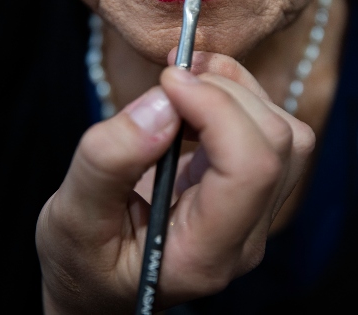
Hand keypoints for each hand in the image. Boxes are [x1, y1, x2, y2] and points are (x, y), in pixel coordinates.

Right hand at [36, 51, 314, 313]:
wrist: (101, 281)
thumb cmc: (83, 261)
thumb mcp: (71, 217)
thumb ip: (109, 163)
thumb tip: (162, 105)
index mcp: (204, 255)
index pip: (250, 170)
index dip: (218, 110)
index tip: (167, 82)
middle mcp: (244, 237)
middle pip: (276, 144)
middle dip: (226, 93)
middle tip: (170, 76)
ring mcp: (253, 215)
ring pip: (286, 134)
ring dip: (238, 91)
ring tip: (185, 80)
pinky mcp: (248, 192)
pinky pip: (269, 134)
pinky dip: (237, 99)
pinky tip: (196, 96)